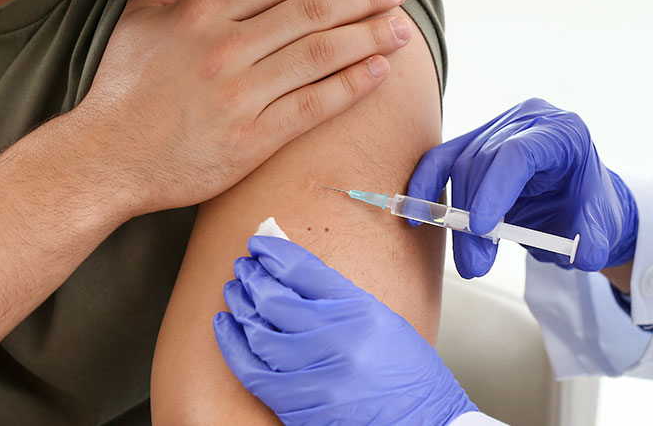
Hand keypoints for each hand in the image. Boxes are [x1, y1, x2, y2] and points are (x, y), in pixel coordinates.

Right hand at [69, 0, 413, 214]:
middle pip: (314, 11)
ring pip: (321, 55)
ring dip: (370, 36)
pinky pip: (314, 106)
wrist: (106, 158)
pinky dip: (352, 86)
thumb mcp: (147, 12)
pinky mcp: (252, 140)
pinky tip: (380, 71)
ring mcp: (241, 95)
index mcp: (204, 11)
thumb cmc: (127, 84)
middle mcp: (225, 47)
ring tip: (402, 26)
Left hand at [213, 236, 476, 425]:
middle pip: (276, 298)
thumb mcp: (385, 323)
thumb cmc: (411, 376)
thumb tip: (296, 273)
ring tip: (234, 291)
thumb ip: (340, 298)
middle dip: (253, 277)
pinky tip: (226, 326)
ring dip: (240, 306)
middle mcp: (338, 341)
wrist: (427, 424)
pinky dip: (233, 345)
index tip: (261, 245)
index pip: (305, 271)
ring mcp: (316, 375)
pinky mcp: (300, 405)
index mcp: (363, 313)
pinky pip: (253, 371)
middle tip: (244, 266)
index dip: (275, 254)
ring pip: (259, 332)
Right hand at [408, 98, 637, 277]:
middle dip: (473, 217)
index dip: (495, 189)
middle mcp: (527, 121)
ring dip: (457, 220)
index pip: (519, 152)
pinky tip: (416, 217)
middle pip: (484, 163)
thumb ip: (596, 239)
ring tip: (471, 262)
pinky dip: (427, 188)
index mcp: (563, 131)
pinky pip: (442, 161)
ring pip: (461, 168)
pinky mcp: (474, 144)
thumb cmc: (588, 207)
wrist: (579, 201)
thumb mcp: (604, 224)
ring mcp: (497, 129)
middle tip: (476, 266)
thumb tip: (581, 255)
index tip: (481, 228)